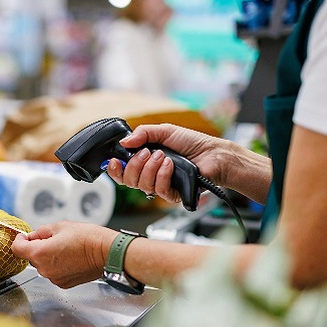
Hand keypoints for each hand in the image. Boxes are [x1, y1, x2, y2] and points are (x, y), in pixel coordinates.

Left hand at [10, 221, 117, 287]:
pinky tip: (70, 258)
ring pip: (43, 265)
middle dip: (37, 247)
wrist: (106, 252)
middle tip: (52, 238)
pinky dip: (57, 265)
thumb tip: (33, 236)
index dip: (19, 240)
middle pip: (31, 257)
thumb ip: (41, 231)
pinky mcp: (63, 283)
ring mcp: (54, 278)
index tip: (24, 237)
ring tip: (65, 248)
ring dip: (48, 257)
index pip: (17, 249)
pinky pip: (53, 273)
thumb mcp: (60, 226)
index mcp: (40, 253)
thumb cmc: (87, 238)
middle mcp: (44, 269)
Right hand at [105, 123, 230, 203]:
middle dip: (135, 165)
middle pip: (128, 180)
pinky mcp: (172, 195)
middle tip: (147, 153)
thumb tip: (123, 142)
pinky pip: (158, 190)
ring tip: (164, 156)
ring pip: (142, 185)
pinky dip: (162, 175)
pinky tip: (170, 166)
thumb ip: (142, 133)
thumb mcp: (164, 131)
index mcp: (145, 162)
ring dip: (151, 168)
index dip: (114, 169)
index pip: (122, 172)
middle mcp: (150, 175)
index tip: (114, 161)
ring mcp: (160, 186)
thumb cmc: (192, 143)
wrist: (213, 154)